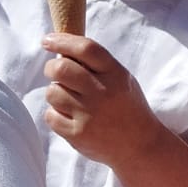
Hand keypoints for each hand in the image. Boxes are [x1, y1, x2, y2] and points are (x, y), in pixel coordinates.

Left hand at [41, 33, 159, 167]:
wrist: (140, 146)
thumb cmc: (126, 107)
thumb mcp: (121, 79)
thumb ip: (97, 65)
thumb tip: (62, 49)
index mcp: (116, 75)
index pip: (85, 48)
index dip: (62, 41)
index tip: (47, 41)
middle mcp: (103, 93)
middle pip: (61, 68)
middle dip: (51, 67)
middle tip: (54, 71)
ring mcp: (89, 115)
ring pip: (52, 92)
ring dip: (55, 93)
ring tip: (70, 100)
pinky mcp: (78, 135)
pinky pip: (51, 115)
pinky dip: (56, 114)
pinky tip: (70, 117)